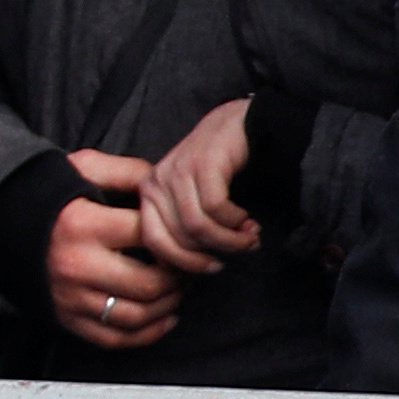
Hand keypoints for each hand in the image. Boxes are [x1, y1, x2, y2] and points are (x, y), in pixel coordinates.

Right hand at [48, 149, 179, 348]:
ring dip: (168, 306)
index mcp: (84, 225)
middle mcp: (77, 265)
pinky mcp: (67, 318)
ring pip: (137, 315)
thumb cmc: (49, 196)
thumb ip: (127, 171)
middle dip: (179, 278)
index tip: (184, 235)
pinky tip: (164, 318)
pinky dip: (148, 334)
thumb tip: (165, 186)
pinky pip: (116, 338)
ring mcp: (71, 297)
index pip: (150, 236)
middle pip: (150, 284)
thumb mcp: (82, 168)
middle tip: (187, 267)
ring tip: (176, 290)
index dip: (177, 236)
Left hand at [140, 98, 261, 275]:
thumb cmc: (218, 171)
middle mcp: (155, 183)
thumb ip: (182, 229)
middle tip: (241, 250)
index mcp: (148, 195)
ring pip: (197, 226)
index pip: (154, 243)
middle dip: (212, 253)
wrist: (240, 125)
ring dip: (230, 240)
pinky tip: (248, 219)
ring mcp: (176, 172)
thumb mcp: (192, 201)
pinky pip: (216, 208)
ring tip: (250, 237)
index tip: (211, 267)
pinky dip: (236, 221)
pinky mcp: (201, 164)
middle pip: (178, 239)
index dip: (184, 263)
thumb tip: (183, 273)